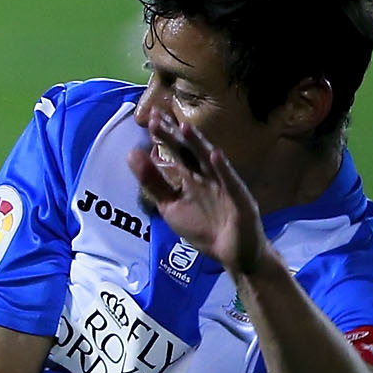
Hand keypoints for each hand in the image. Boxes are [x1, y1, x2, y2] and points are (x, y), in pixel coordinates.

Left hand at [130, 115, 265, 275]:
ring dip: (198, 144)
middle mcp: (208, 176)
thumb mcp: (169, 205)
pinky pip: (230, 182)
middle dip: (176, 134)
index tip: (150, 117)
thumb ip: (152, 182)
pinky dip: (223, 169)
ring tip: (185, 126)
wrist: (233, 256)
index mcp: (192, 176)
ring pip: (210, 161)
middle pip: (190, 151)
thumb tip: (131, 153)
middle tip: (159, 115)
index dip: (165, 136)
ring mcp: (225, 186)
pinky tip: (214, 155)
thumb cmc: (203, 228)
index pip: (177, 151)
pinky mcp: (240, 199)